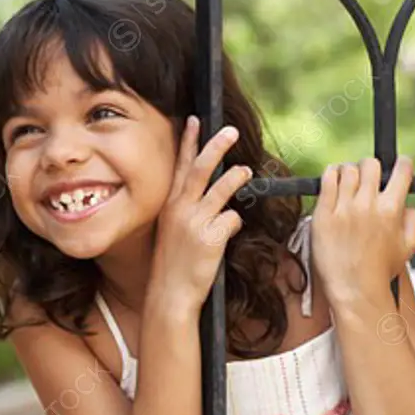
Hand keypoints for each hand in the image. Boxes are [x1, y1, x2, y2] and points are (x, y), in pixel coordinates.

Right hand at [148, 117, 251, 311]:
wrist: (170, 293)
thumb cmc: (172, 263)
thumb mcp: (172, 230)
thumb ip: (186, 209)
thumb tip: (209, 194)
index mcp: (170, 205)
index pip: (180, 166)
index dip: (188, 142)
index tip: (194, 121)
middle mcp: (180, 210)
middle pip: (200, 169)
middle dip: (216, 146)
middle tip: (229, 131)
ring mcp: (195, 222)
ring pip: (221, 190)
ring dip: (236, 177)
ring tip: (245, 171)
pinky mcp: (210, 237)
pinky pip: (232, 220)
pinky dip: (234, 224)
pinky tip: (226, 236)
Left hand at [311, 157, 414, 307]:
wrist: (354, 289)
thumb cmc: (380, 271)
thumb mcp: (408, 247)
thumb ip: (413, 221)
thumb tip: (408, 204)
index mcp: (391, 210)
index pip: (400, 172)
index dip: (402, 165)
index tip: (400, 164)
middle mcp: (367, 205)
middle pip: (370, 165)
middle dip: (372, 167)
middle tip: (369, 176)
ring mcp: (343, 209)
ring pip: (347, 170)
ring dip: (350, 171)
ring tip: (349, 179)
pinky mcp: (323, 214)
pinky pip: (326, 182)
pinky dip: (331, 175)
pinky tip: (332, 178)